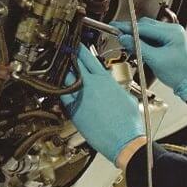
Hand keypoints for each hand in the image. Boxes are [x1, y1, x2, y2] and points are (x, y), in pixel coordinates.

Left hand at [61, 46, 145, 165]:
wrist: (124, 141)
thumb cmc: (129, 124)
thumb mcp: (126, 97)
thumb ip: (114, 87)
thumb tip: (110, 86)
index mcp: (105, 79)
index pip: (87, 56)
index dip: (78, 48)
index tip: (74, 44)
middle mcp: (91, 85)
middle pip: (73, 63)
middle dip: (66, 56)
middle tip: (61, 51)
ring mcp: (80, 98)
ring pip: (64, 78)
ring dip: (61, 72)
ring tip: (57, 68)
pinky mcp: (73, 111)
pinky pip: (61, 96)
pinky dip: (58, 90)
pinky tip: (57, 88)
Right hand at [111, 17, 186, 100]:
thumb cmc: (179, 74)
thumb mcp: (156, 60)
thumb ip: (139, 47)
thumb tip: (124, 38)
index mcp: (173, 32)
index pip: (145, 27)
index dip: (128, 28)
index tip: (116, 28)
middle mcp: (173, 30)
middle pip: (146, 26)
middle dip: (132, 32)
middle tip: (120, 37)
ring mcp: (171, 35)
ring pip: (148, 31)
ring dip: (137, 37)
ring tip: (128, 45)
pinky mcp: (168, 41)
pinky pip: (152, 37)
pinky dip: (143, 41)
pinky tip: (137, 47)